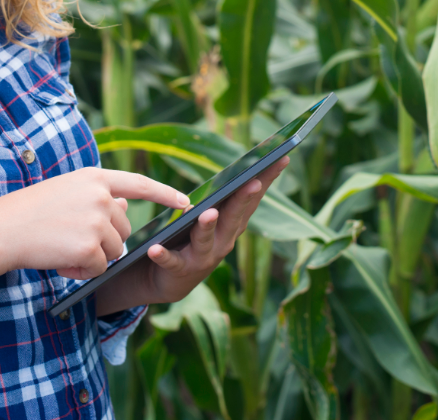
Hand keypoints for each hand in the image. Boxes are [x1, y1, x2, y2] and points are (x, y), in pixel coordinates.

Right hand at [0, 167, 189, 279]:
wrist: (0, 231)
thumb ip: (98, 198)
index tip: (186, 201)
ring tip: (62, 248)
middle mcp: (101, 195)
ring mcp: (97, 220)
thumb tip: (125, 206)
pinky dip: (82, 271)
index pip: (139, 184)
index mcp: (94, 177)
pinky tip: (61, 261)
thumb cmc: (30, 213)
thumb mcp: (67, 193)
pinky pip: (101, 268)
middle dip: (104, 242)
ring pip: (115, 251)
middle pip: (124, 229)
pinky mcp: (91, 247)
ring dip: (93, 258)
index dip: (164, 194)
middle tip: (70, 240)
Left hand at [139, 155, 289, 304]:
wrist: (171, 280)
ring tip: (207, 213)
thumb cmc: (195, 239)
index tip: (282, 157)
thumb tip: (244, 169)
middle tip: (253, 182)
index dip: (268, 179)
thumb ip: (225, 198)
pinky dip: (164, 255)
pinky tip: (155, 249)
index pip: (252, 198)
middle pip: (234, 217)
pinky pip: (171, 261)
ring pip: (205, 239)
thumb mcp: (214, 217)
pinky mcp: (180, 269)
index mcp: (233, 224)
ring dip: (207, 226)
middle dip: (243, 199)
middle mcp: (223, 240)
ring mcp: (203, 256)